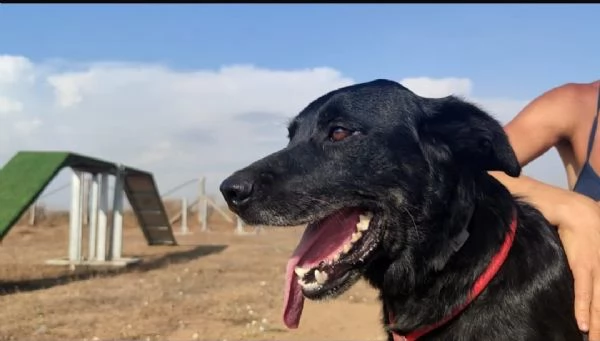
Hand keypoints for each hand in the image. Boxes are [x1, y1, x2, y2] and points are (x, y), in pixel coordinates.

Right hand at [556, 195, 599, 339]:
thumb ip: (595, 260)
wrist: (574, 208)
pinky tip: (583, 325)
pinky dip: (583, 309)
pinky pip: (584, 291)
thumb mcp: (596, 244)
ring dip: (598, 326)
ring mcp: (597, 268)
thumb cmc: (585, 221)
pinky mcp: (582, 264)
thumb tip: (588, 272)